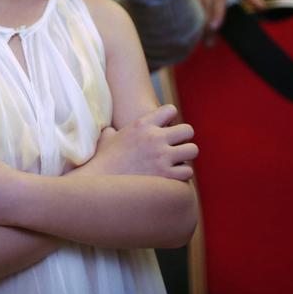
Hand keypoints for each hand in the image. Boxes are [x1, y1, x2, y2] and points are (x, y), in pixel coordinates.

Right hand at [78, 105, 196, 180]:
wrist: (100, 183)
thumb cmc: (103, 161)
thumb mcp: (107, 138)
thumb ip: (114, 130)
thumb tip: (110, 130)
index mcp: (141, 124)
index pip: (171, 110)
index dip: (170, 119)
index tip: (165, 129)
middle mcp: (154, 138)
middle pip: (188, 130)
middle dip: (183, 138)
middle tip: (174, 147)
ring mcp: (162, 157)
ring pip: (192, 150)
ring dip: (185, 156)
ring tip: (175, 161)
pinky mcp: (166, 176)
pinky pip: (187, 171)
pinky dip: (182, 174)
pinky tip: (171, 176)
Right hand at [195, 0, 265, 33]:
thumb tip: (261, 9)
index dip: (216, 12)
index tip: (214, 27)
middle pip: (206, 4)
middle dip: (206, 24)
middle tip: (208, 43)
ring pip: (198, 4)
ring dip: (199, 22)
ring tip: (202, 40)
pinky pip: (194, 1)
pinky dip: (195, 14)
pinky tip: (196, 28)